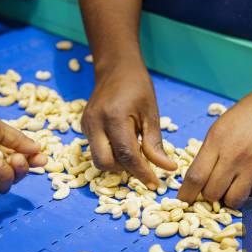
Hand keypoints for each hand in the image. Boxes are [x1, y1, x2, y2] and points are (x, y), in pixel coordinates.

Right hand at [81, 64, 176, 188]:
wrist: (115, 67)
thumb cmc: (138, 87)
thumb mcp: (151, 113)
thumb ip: (155, 143)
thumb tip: (167, 168)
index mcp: (114, 117)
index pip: (127, 155)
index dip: (142, 173)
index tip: (156, 184)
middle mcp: (95, 123)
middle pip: (105, 163)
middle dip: (125, 170)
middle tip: (144, 168)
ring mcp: (86, 125)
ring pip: (99, 159)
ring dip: (118, 163)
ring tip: (136, 152)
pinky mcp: (84, 127)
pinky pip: (97, 150)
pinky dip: (112, 154)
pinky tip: (125, 145)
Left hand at [178, 85, 251, 208]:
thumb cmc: (247, 113)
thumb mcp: (219, 128)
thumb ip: (208, 153)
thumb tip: (199, 178)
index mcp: (217, 142)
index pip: (196, 177)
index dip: (187, 194)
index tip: (184, 200)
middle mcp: (234, 157)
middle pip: (212, 193)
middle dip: (208, 196)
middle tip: (211, 188)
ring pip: (234, 200)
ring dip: (228, 198)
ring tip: (229, 188)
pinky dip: (248, 192)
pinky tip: (247, 180)